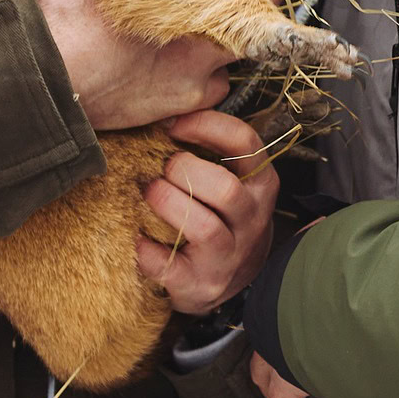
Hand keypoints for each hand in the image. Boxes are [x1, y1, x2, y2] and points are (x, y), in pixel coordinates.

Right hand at [35, 0, 237, 129]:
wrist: (52, 79)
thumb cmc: (61, 12)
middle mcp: (200, 19)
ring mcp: (201, 61)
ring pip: (244, 42)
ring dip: (247, 26)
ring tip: (254, 14)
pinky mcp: (191, 96)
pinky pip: (220, 86)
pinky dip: (218, 75)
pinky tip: (214, 67)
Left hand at [137, 110, 279, 312]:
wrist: (227, 277)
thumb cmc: (221, 214)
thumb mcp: (231, 179)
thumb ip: (210, 149)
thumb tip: (163, 113)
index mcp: (260, 183)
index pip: (244, 143)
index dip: (206, 125)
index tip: (173, 125)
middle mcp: (252, 220)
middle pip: (224, 188)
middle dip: (184, 171)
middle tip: (162, 168)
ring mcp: (229, 255)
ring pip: (203, 227)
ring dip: (167, 204)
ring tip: (149, 194)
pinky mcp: (201, 284)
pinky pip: (169, 265)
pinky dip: (146, 250)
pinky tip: (138, 238)